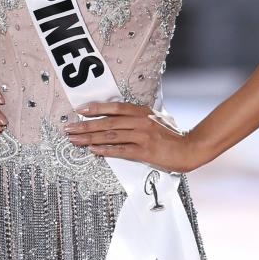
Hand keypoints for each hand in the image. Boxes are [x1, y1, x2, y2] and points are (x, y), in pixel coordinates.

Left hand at [65, 100, 200, 172]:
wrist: (189, 149)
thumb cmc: (171, 136)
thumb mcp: (155, 120)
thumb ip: (138, 119)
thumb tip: (117, 121)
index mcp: (142, 112)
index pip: (115, 107)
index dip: (96, 108)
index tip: (79, 110)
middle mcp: (140, 122)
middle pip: (107, 122)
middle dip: (85, 125)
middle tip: (69, 128)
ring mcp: (142, 136)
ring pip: (110, 136)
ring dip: (90, 138)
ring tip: (74, 139)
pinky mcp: (144, 151)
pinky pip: (120, 150)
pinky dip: (105, 150)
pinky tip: (92, 150)